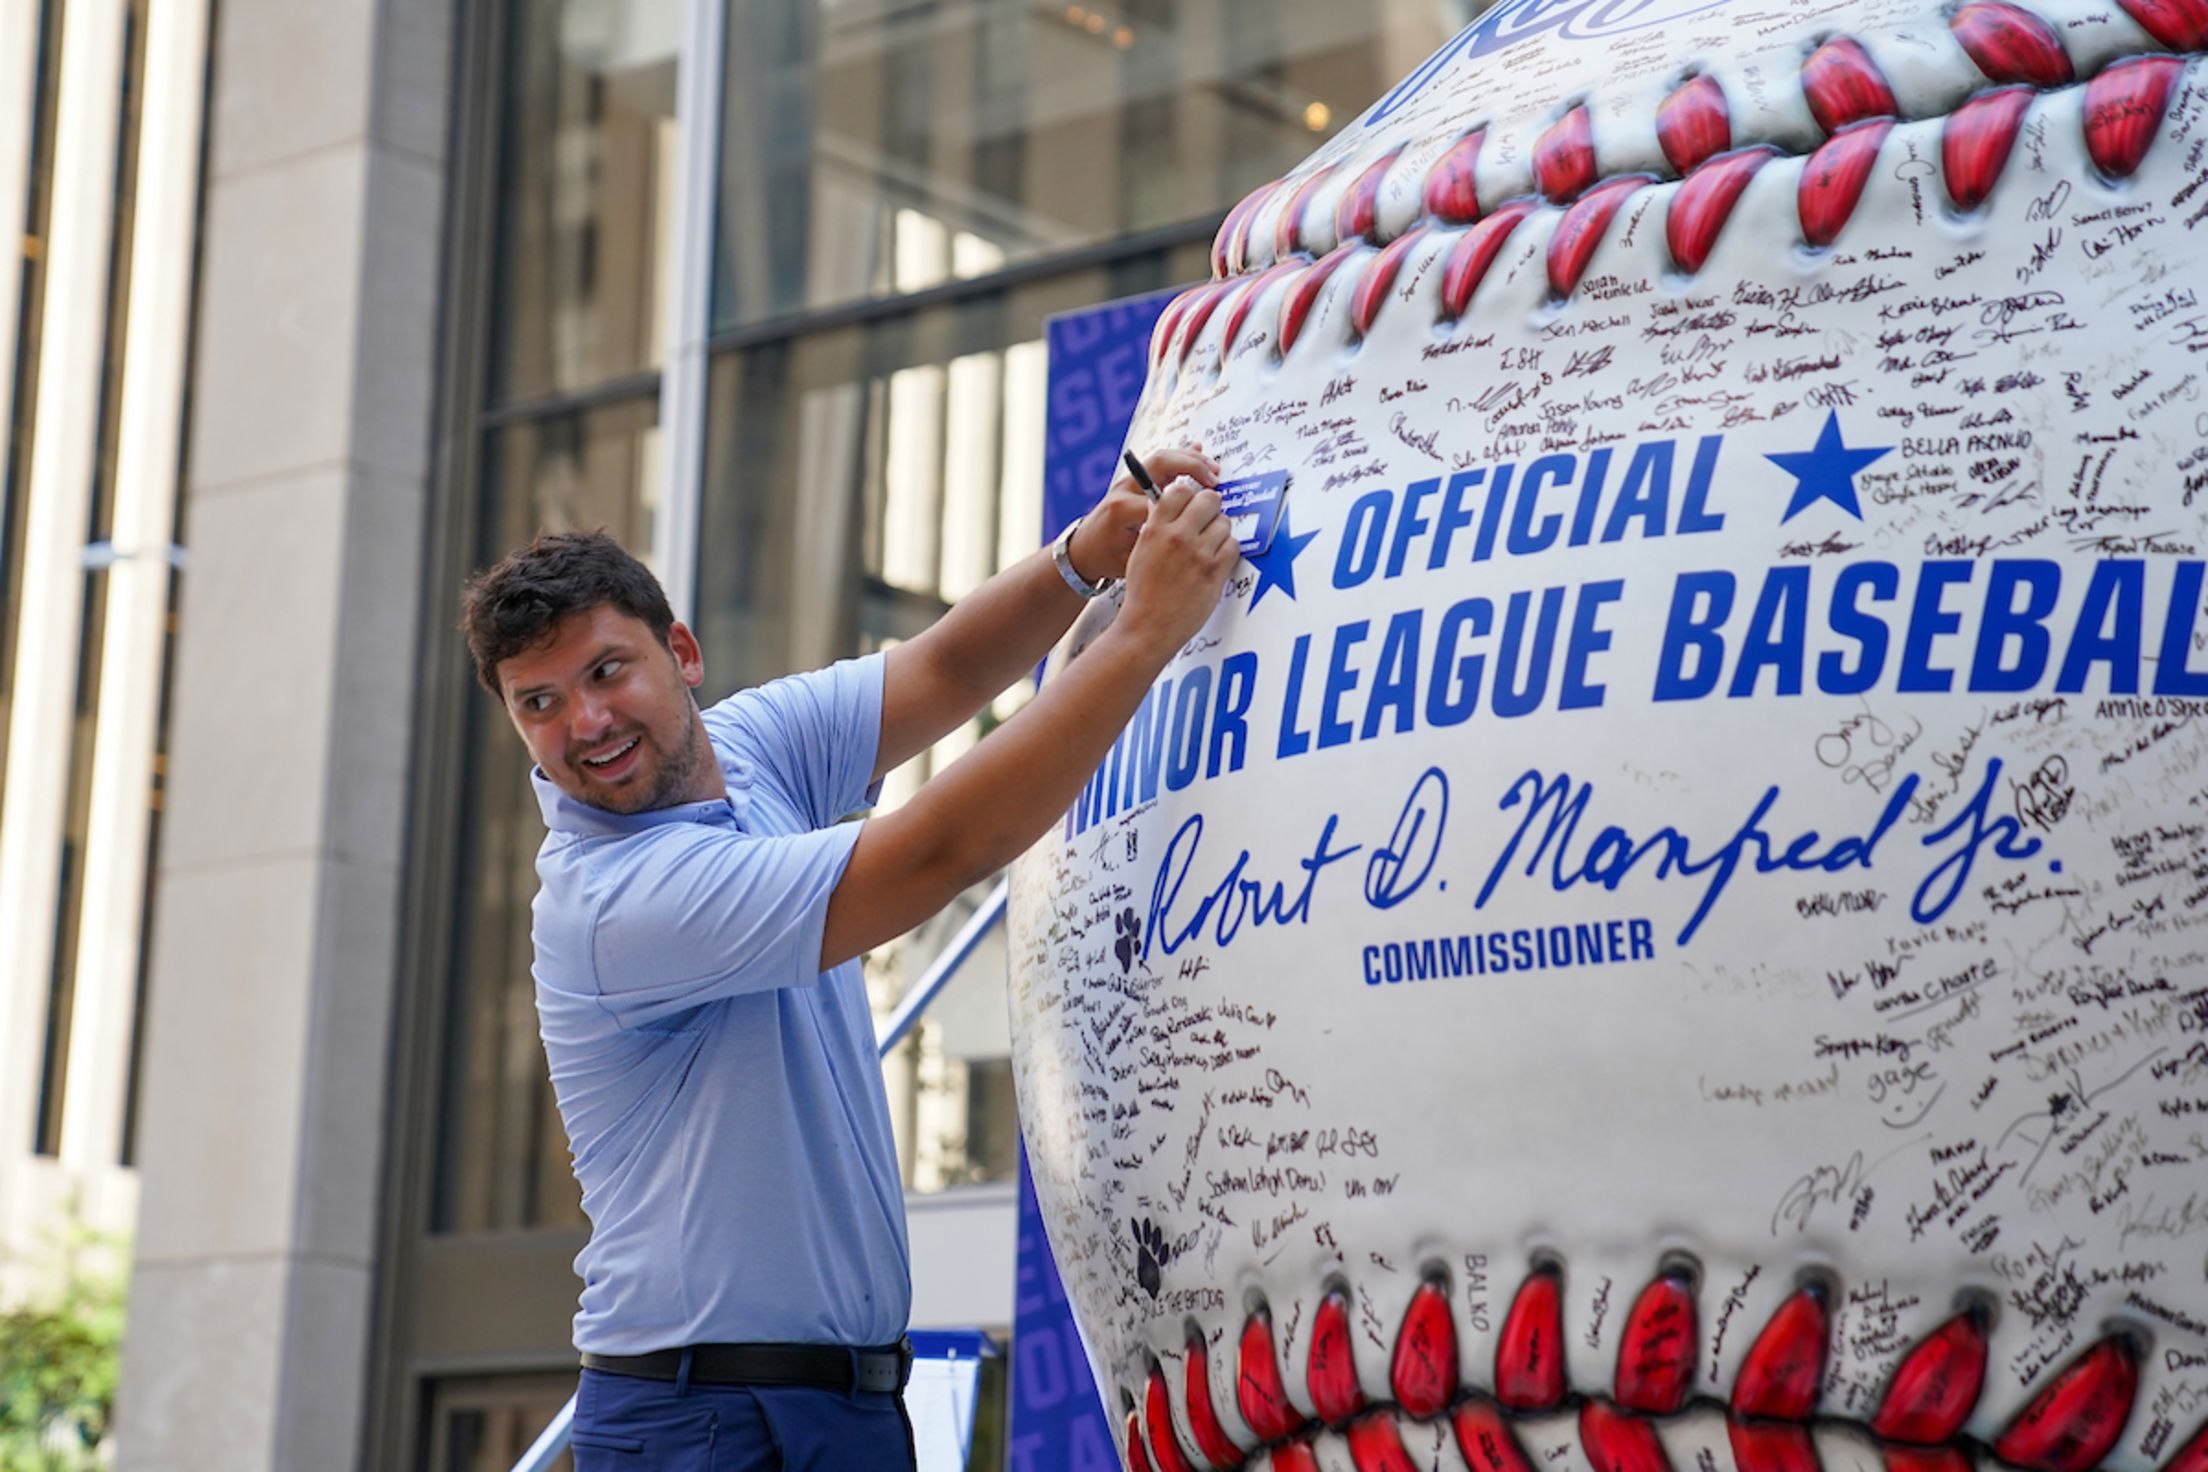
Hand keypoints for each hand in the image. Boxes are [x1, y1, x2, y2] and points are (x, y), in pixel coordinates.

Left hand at [1068, 444, 1219, 582]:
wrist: (1082, 549)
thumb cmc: (1104, 558)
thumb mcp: (1129, 562)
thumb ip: (1154, 548)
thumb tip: (1186, 540)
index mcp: (1122, 510)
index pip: (1161, 501)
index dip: (1188, 506)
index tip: (1209, 516)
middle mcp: (1124, 490)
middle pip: (1161, 465)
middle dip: (1192, 468)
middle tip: (1214, 481)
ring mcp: (1128, 482)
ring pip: (1162, 459)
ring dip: (1190, 460)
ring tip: (1213, 469)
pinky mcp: (1134, 480)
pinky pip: (1159, 462)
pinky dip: (1180, 457)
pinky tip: (1197, 452)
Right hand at [1116, 474, 1241, 650]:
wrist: (1147, 627)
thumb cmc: (1143, 593)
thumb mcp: (1140, 550)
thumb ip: (1157, 525)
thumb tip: (1174, 507)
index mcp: (1155, 529)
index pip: (1180, 490)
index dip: (1189, 496)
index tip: (1192, 503)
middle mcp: (1177, 537)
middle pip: (1209, 500)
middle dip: (1210, 508)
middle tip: (1208, 519)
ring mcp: (1198, 554)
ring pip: (1224, 523)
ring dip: (1220, 531)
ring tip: (1210, 546)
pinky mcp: (1215, 572)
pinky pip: (1233, 546)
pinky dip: (1228, 550)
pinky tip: (1216, 560)